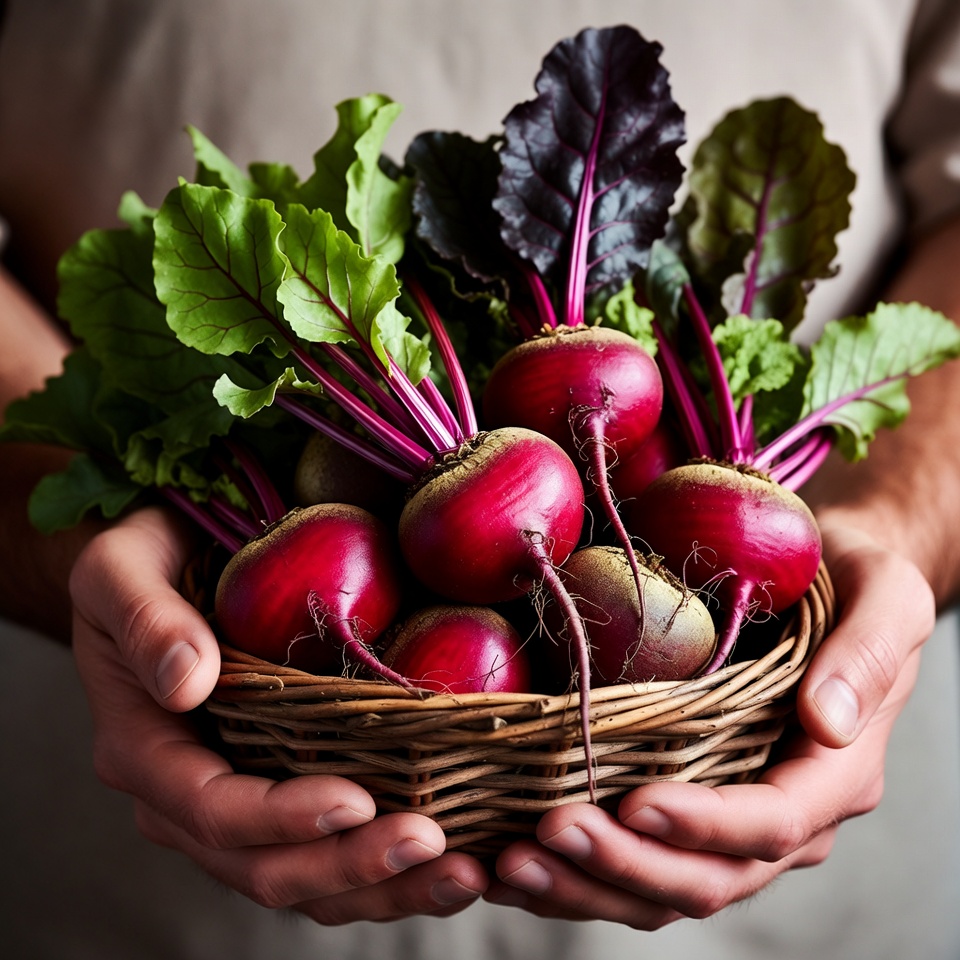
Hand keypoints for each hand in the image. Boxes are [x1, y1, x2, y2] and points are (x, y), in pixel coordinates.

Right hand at [69, 506, 487, 922]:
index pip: (211, 809)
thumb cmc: (144, 557)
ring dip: (383, 887)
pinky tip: (453, 859)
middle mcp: (184, 795)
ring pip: (305, 878)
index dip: (282, 819)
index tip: (358, 801)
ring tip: (463, 874)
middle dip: (349, 866)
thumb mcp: (120, 568)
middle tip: (431, 842)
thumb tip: (186, 680)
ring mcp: (235, 804)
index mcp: (143, 748)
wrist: (164, 563)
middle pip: (264, 865)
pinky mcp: (279, 794)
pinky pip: (328, 851)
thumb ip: (145, 621)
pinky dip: (388, 870)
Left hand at [484, 521, 934, 926]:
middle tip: (545, 834)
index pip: (770, 823)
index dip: (703, 824)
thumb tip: (829, 722)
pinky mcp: (686, 803)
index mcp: (834, 773)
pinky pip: (634, 857)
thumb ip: (868, 656)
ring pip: (660, 886)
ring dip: (584, 884)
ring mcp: (729, 818)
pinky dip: (574, 869)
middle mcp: (784, 814)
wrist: (822, 577)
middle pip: (704, 875)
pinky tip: (509, 857)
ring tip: (511, 864)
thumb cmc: (850, 577)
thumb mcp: (884, 596)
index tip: (635, 802)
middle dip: (623, 864)